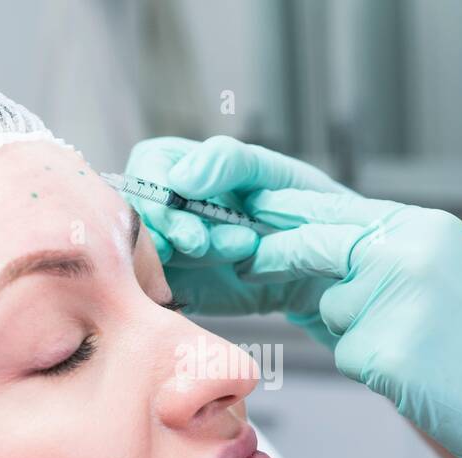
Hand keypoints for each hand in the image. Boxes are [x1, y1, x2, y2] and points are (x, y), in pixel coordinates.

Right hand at [122, 135, 350, 347]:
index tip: (183, 200)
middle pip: (138, 216)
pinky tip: (225, 277)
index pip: (145, 171)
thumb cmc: (297, 206)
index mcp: (180, 167)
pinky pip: (162, 291)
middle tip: (200, 242)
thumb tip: (181, 179)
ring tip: (243, 249)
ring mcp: (168, 252)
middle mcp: (166, 210)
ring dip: (192, 256)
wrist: (322, 262)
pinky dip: (184, 289)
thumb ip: (227, 161)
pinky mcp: (178, 290)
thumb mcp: (269, 171)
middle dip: (168, 229)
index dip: (157, 190)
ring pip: (151, 256)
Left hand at [238, 189, 461, 457]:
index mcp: (422, 228)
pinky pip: (348, 355)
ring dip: (355, 332)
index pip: (332, 205)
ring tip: (419, 348)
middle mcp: (407, 251)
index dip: (282, 205)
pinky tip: (421, 374)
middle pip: (313, 245)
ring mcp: (395, 300)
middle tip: (246, 259)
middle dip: (277, 256)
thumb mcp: (439, 281)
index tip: (243, 203)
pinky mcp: (386, 351)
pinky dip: (374, 369)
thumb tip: (306, 261)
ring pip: (331, 310)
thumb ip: (378, 264)